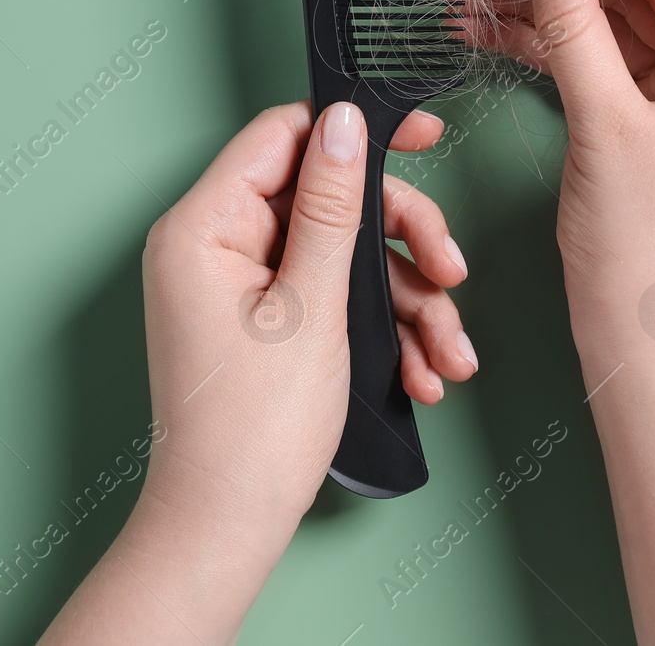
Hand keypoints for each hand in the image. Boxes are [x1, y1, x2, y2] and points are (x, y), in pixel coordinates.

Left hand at [40, 100, 475, 643]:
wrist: (226, 529)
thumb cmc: (252, 431)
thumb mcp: (311, 306)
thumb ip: (332, 207)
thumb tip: (342, 124)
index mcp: (203, 228)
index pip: (282, 137)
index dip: (354, 131)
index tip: (421, 134)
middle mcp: (214, 247)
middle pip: (328, 199)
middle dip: (400, 239)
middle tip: (451, 269)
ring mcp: (238, 285)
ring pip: (343, 254)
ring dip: (406, 299)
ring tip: (448, 352)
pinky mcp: (263, 320)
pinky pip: (332, 297)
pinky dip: (381, 329)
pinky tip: (421, 370)